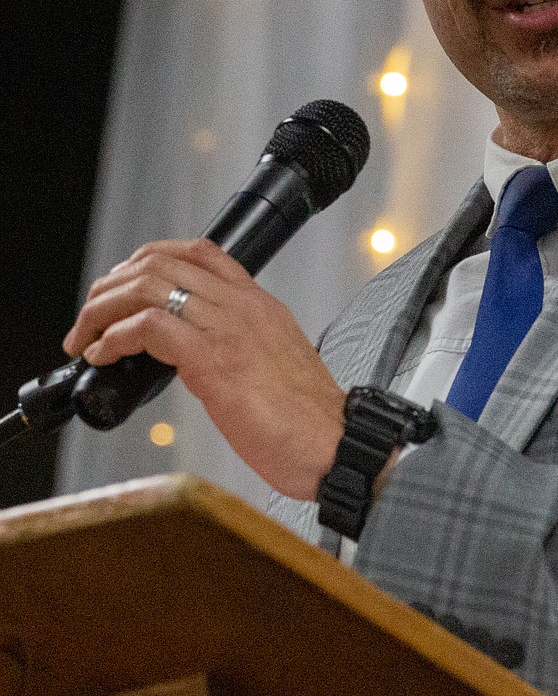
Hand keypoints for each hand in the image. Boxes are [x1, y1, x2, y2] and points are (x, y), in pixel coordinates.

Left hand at [63, 238, 344, 500]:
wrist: (335, 443)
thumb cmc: (308, 419)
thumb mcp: (275, 363)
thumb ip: (238, 345)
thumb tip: (190, 353)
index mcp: (261, 304)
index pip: (201, 252)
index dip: (149, 259)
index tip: (123, 285)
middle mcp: (244, 306)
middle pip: (162, 262)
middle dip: (112, 286)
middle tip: (91, 317)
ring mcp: (229, 329)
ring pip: (148, 287)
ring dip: (101, 311)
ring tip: (85, 337)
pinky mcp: (214, 361)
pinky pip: (148, 328)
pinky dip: (113, 338)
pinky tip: (103, 357)